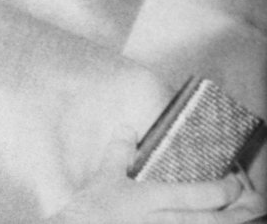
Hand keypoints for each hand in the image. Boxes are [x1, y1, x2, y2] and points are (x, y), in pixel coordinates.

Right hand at [47, 132, 265, 223]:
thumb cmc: (91, 210)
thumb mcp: (103, 177)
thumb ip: (119, 152)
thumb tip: (128, 128)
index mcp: (152, 199)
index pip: (201, 195)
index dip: (225, 188)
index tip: (234, 179)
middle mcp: (164, 222)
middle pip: (216, 221)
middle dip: (240, 212)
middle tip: (251, 200)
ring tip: (241, 217)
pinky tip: (213, 223)